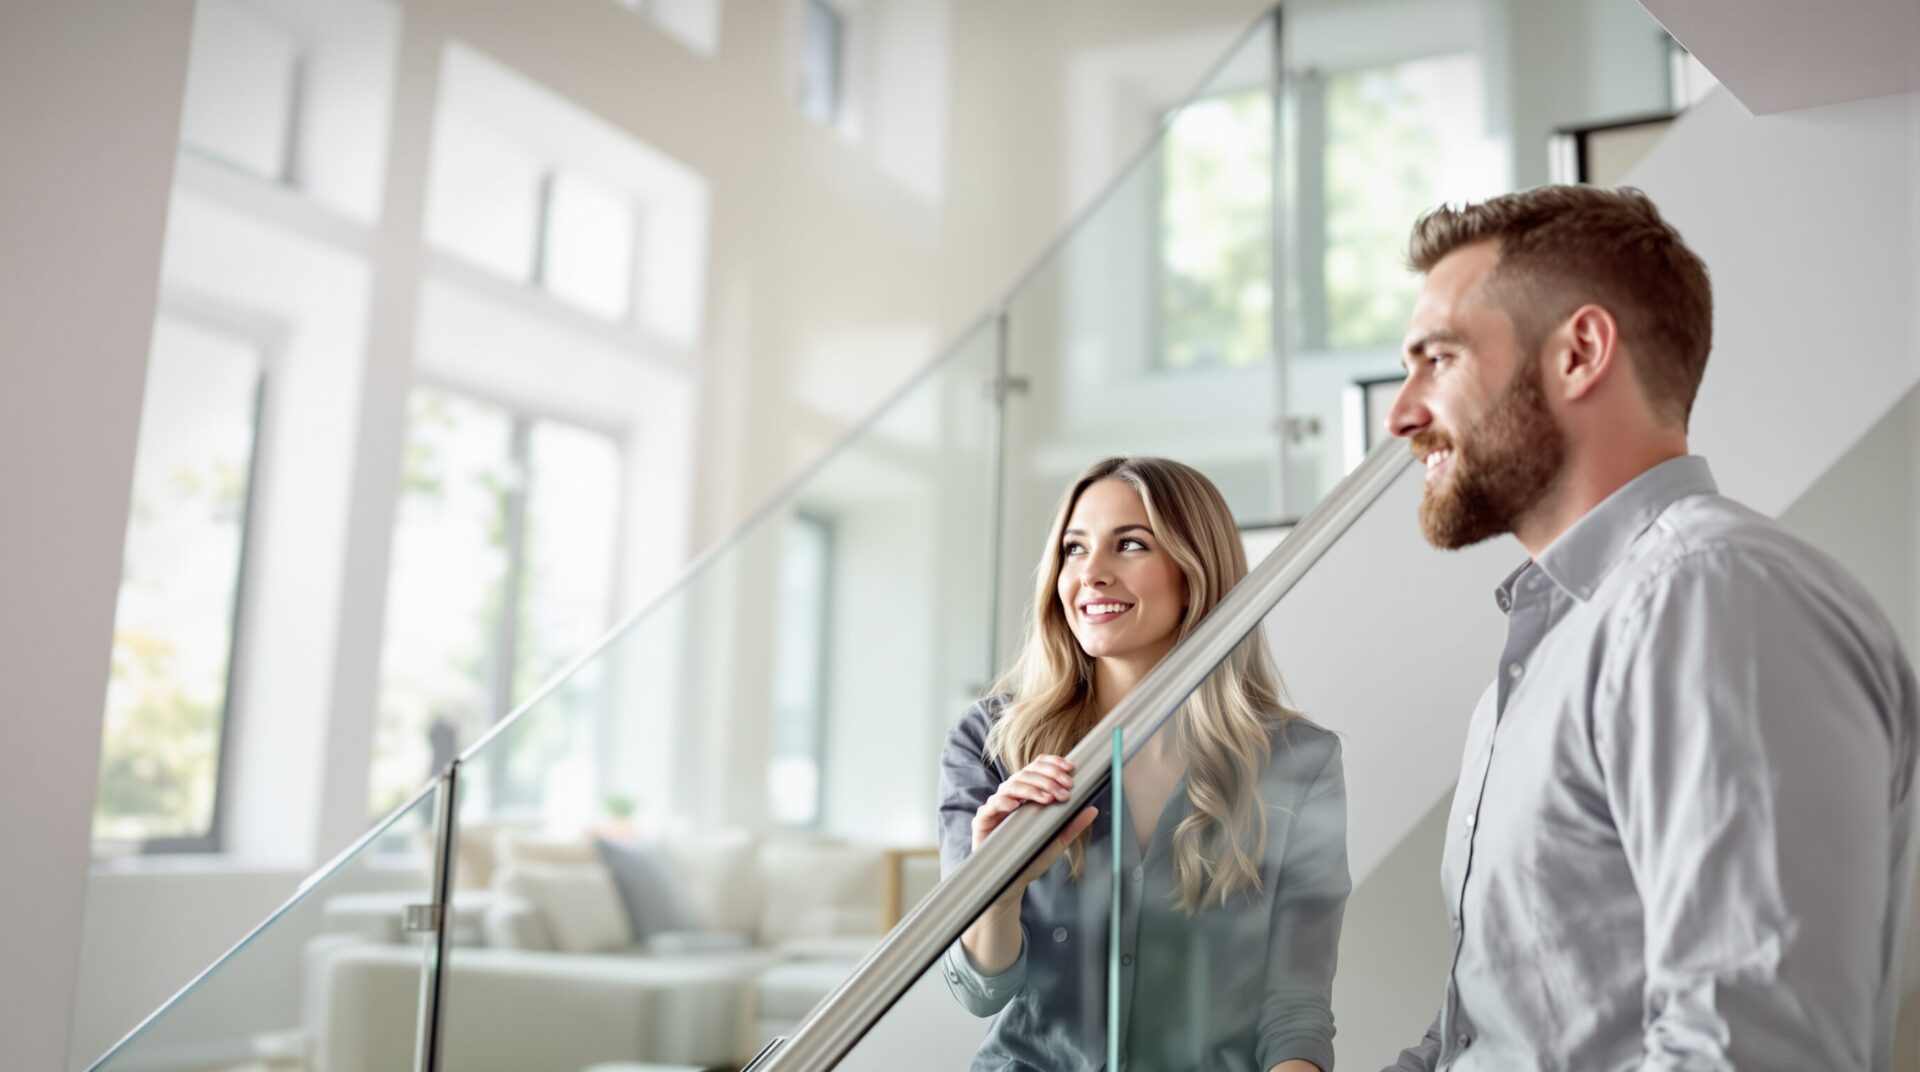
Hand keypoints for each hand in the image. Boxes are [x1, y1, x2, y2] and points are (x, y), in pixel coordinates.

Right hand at [972, 755, 1098, 894]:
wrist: (1011, 881)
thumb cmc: (1031, 856)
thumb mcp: (1057, 839)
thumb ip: (1073, 824)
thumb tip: (1093, 809)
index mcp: (1026, 794)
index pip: (1037, 768)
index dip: (1052, 764)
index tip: (1071, 769)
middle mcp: (1010, 796)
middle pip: (1026, 774)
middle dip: (1048, 778)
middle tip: (1065, 789)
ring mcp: (996, 807)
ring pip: (1011, 786)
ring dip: (1032, 789)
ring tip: (1048, 798)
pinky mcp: (983, 821)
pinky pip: (991, 806)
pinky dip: (1004, 802)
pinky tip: (1016, 805)